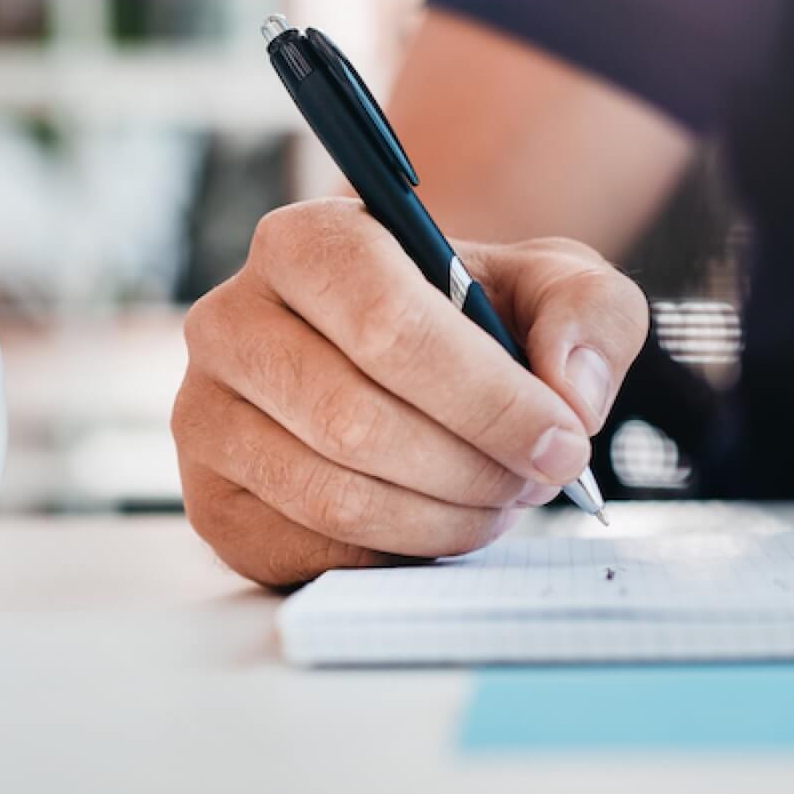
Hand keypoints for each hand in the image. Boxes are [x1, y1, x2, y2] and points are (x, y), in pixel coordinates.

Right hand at [175, 199, 647, 586]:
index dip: (488, 398)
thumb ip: (588, 316)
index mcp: (304, 242)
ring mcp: (205, 416)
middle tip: (532, 479)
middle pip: (358, 422)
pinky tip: (435, 519)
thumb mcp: (552, 287)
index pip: (387, 326)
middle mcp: (230, 321)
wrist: (400, 360)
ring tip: (495, 500)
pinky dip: (395, 550)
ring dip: (443, 518)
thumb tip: (570, 394)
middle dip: (472, 468)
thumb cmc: (471, 318)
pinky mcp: (211, 501)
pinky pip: (311, 549)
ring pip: (335, 496)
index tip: (563, 441)